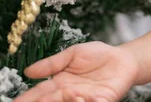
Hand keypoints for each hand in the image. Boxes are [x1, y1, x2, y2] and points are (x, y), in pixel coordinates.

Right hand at [13, 41, 138, 101]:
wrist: (123, 58)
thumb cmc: (97, 55)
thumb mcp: (72, 55)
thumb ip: (52, 64)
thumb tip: (27, 72)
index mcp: (61, 83)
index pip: (40, 93)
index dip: (27, 98)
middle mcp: (70, 94)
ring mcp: (86, 99)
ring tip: (64, 96)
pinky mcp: (103, 101)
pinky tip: (79, 99)